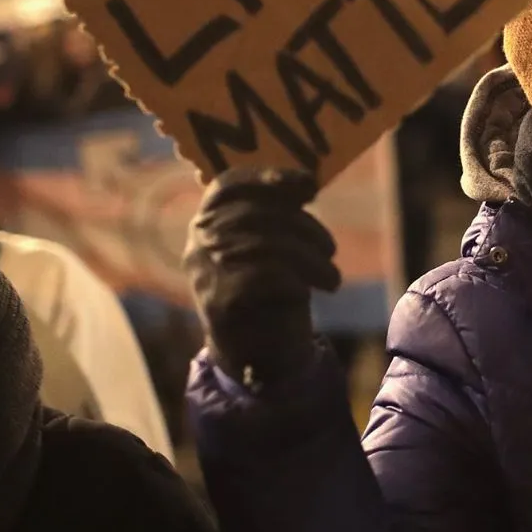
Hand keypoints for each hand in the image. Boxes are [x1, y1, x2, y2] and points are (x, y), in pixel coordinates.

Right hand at [183, 167, 342, 385]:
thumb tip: (307, 181)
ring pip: (262, 245)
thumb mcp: (275, 246)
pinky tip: (303, 292)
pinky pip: (260, 277)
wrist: (256, 355)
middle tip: (330, 249)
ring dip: (307, 259)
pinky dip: (291, 281)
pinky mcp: (216, 302)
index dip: (266, 176)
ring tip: (332, 278)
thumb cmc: (271, 292)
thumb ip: (280, 215)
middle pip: (254, 214)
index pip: (227, 185)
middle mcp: (199, 242)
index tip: (309, 184)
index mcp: (208, 221)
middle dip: (302, 227)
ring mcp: (203, 272)